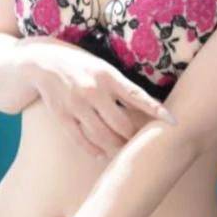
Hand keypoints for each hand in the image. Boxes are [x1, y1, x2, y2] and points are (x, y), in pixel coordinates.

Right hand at [27, 38, 176, 157]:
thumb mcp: (103, 68)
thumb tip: (148, 107)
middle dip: (134, 137)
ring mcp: (76, 104)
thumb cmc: (80, 65)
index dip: (156, 109)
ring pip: (103, 136)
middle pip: (121, 123)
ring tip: (125, 152)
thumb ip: (122, 87)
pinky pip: (81, 140)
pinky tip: (103, 155)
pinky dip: (94, 150)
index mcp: (107, 75)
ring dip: (116, 147)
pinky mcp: (62, 116)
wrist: (42, 61)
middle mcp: (93, 90)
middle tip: (144, 144)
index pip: (137, 95)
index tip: (173, 122)